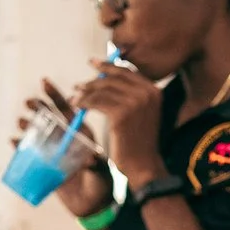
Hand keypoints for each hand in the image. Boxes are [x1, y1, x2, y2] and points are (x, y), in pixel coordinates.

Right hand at [9, 80, 109, 217]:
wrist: (94, 206)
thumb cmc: (102, 185)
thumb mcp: (102, 172)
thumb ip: (96, 165)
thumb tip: (90, 158)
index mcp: (80, 133)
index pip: (67, 109)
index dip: (55, 94)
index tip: (44, 82)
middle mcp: (65, 138)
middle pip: (49, 116)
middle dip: (38, 106)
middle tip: (29, 102)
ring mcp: (53, 151)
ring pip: (37, 131)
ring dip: (28, 124)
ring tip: (22, 121)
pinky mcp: (44, 165)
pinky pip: (29, 152)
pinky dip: (20, 146)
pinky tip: (14, 141)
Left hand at [73, 59, 165, 185]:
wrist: (143, 165)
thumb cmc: (138, 142)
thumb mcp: (141, 113)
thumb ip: (132, 95)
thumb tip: (109, 77)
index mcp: (154, 90)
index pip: (127, 71)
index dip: (108, 65)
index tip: (93, 63)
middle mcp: (147, 93)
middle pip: (113, 77)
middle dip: (93, 80)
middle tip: (78, 85)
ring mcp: (135, 102)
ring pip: (102, 89)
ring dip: (85, 92)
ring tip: (75, 98)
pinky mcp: (121, 114)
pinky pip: (96, 101)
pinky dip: (84, 102)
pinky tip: (77, 106)